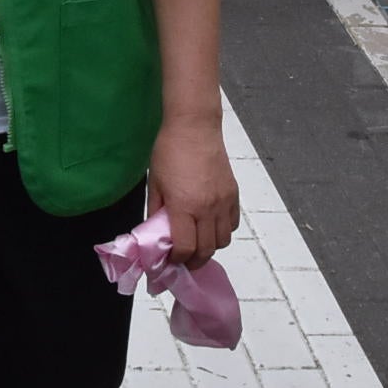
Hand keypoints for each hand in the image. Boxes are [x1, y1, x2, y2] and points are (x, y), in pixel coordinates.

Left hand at [146, 113, 239, 268]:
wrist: (194, 127)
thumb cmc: (169, 151)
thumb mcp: (155, 183)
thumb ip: (155, 212)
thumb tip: (154, 234)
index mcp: (184, 207)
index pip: (185, 249)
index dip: (177, 260)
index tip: (170, 260)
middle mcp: (207, 208)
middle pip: (206, 250)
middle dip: (194, 260)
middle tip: (183, 259)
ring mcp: (223, 202)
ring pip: (223, 240)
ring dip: (210, 247)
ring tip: (198, 242)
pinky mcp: (233, 193)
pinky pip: (233, 224)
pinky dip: (223, 231)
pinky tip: (211, 225)